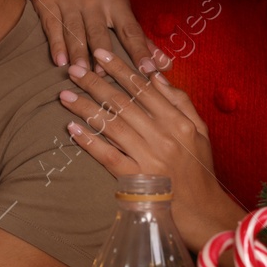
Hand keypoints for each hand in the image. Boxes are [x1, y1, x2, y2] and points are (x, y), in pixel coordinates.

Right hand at [30, 0, 163, 72]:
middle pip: (99, 31)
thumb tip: (165, 65)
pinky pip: (53, 26)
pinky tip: (59, 61)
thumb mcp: (119, 15)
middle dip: (103, 53)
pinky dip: (57, 45)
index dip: (140, 51)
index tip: (148, 71)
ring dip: (78, 53)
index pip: (130, 29)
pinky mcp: (48, 0)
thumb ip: (140, 41)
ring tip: (81, 72)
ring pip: (75, 30)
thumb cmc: (97, 7)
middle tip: (104, 75)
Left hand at [58, 47, 240, 250]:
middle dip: (95, 83)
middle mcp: (163, 136)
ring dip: (85, 108)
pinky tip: (72, 128)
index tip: (99, 54)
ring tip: (64, 95)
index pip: (143, 88)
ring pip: (111, 125)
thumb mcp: (199, 131)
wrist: (202, 212)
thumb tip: (157, 76)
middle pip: (122, 103)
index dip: (119, 69)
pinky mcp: (136, 179)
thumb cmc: (197, 169)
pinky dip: (89, 140)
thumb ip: (180, 101)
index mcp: (178, 121)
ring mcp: (149, 157)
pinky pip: (108, 155)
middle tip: (73, 70)